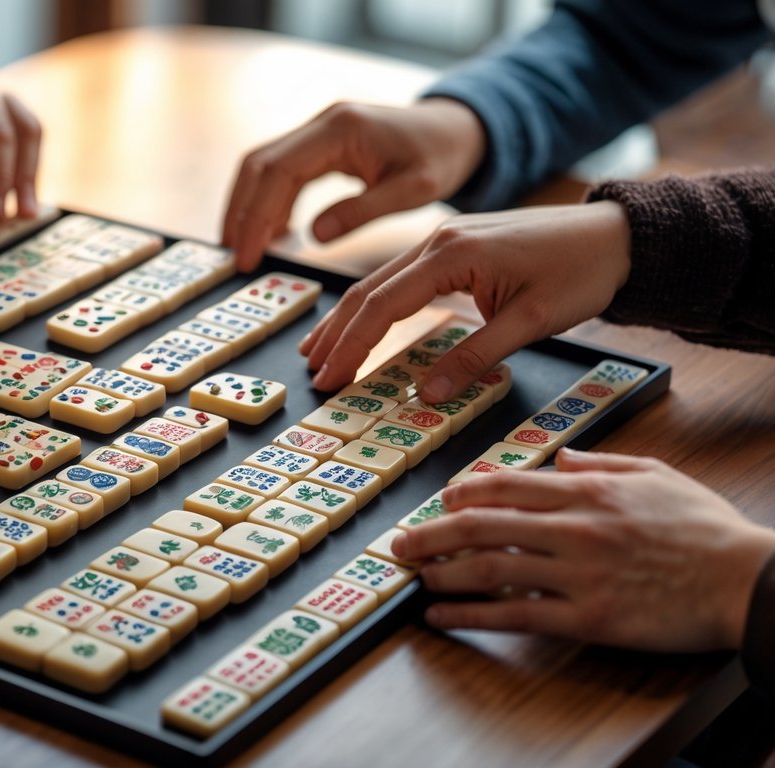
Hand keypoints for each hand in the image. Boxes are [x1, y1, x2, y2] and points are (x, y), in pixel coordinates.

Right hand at [222, 98, 484, 271]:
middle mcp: (321, 122)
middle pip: (258, 165)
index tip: (247, 256)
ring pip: (262, 166)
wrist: (456, 129)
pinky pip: (281, 170)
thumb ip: (363, 211)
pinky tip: (276, 233)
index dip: (255, 216)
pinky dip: (270, 202)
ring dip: (248, 207)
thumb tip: (313, 236)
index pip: (278, 172)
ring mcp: (318, 129)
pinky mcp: (320, 142)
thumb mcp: (413, 191)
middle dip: (240, 212)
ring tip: (246, 249)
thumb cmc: (441, 158)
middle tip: (234, 256)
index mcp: (340, 130)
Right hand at [301, 202, 632, 400]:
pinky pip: (398, 277)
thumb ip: (476, 357)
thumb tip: (427, 394)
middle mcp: (436, 239)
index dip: (352, 345)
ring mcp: (441, 238)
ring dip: (347, 319)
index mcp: (451, 254)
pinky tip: (359, 322)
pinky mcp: (451, 245)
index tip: (330, 378)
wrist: (615, 234)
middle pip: (368, 290)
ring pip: (377, 282)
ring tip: (319, 351)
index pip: (383, 305)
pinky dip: (372, 305)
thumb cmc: (580, 272)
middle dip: (336, 334)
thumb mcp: (531, 321)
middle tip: (314, 373)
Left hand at [393, 450, 774, 651]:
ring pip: (489, 568)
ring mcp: (578, 574)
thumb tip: (560, 459)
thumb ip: (601, 464)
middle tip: (400, 542)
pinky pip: (514, 615)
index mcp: (587, 491)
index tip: (437, 501)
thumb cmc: (705, 529)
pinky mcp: (587, 618)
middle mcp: (574, 528)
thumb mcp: (656, 475)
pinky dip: (470, 615)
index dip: (460, 493)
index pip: (504, 485)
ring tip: (415, 577)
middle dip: (431, 533)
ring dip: (442, 573)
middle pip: (481, 525)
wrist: (748, 580)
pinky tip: (442, 616)